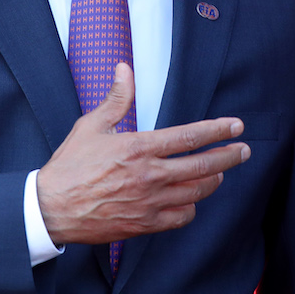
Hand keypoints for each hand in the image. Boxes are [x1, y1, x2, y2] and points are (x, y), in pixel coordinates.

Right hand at [36, 62, 249, 245]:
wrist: (50, 209)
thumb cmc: (70, 166)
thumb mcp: (91, 125)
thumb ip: (117, 99)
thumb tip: (125, 68)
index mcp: (139, 147)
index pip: (190, 137)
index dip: (218, 130)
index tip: (237, 126)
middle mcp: (149, 176)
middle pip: (204, 166)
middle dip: (229, 156)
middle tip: (244, 150)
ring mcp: (149, 203)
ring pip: (197, 192)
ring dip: (214, 180)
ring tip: (220, 173)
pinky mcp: (144, 225)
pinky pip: (181, 217)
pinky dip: (191, 207)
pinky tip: (191, 198)